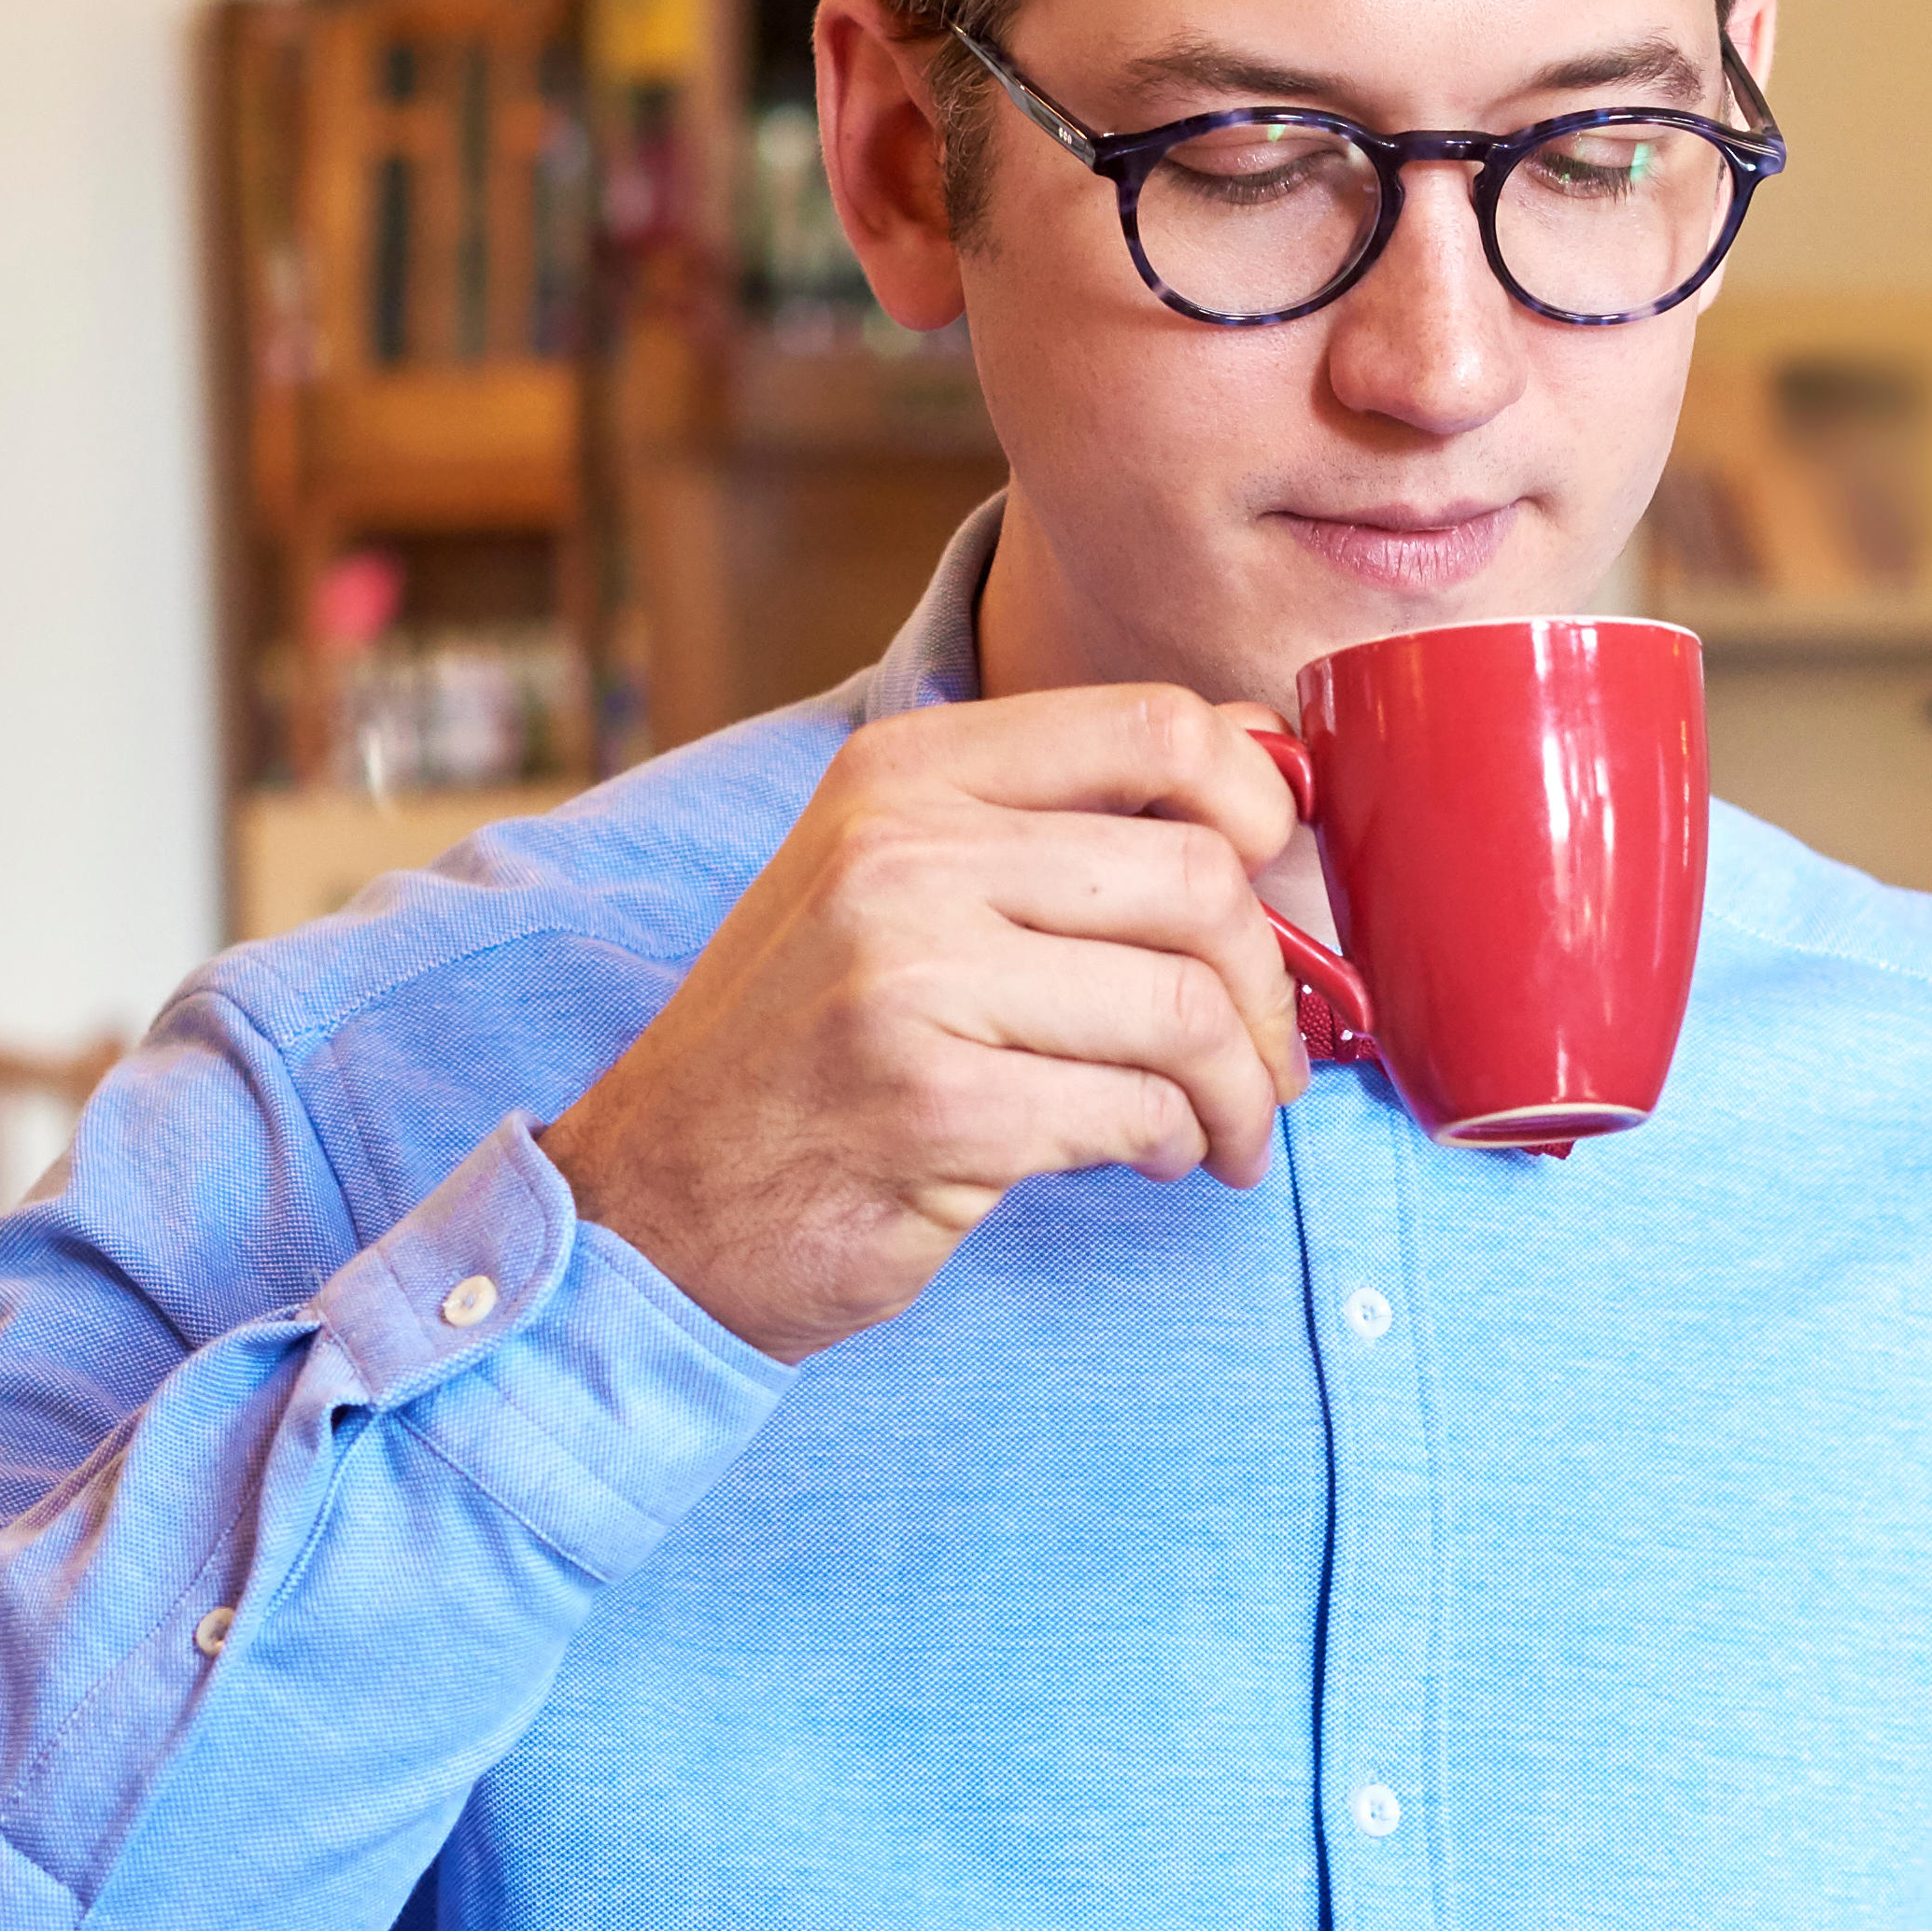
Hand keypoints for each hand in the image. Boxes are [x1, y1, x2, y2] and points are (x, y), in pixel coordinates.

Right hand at [540, 687, 1311, 1362]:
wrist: (657, 1203)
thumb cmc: (808, 1045)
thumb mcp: (901, 880)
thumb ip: (1059, 813)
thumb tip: (1259, 749)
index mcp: (907, 774)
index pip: (1156, 726)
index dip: (1260, 801)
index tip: (1274, 878)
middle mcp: (901, 854)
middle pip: (1199, 878)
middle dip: (1267, 984)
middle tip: (1264, 1052)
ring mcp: (910, 979)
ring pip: (1185, 1007)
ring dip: (1242, 1087)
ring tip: (1225, 1125)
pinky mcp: (936, 1107)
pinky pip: (1139, 1109)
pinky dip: (1177, 1141)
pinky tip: (1154, 1154)